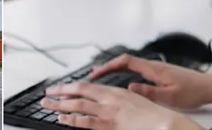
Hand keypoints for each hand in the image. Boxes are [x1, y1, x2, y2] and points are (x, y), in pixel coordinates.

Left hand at [43, 82, 200, 129]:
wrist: (164, 123)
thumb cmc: (154, 115)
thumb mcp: (135, 100)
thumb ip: (120, 99)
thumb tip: (109, 99)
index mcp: (115, 91)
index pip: (87, 86)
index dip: (71, 87)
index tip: (60, 88)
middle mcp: (109, 99)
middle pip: (79, 92)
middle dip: (60, 93)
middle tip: (47, 94)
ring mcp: (108, 112)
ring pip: (78, 105)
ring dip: (60, 105)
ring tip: (48, 105)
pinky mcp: (109, 125)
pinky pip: (85, 122)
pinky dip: (71, 120)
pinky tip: (61, 120)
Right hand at [90, 54, 211, 109]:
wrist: (210, 86)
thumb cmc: (194, 91)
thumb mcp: (171, 96)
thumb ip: (149, 92)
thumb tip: (130, 88)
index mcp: (154, 69)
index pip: (126, 62)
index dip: (109, 66)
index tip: (97, 73)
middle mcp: (154, 65)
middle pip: (125, 61)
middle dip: (107, 66)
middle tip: (94, 75)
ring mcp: (157, 68)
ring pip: (130, 65)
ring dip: (115, 69)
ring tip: (102, 76)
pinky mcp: (160, 72)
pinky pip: (137, 69)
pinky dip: (125, 72)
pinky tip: (122, 79)